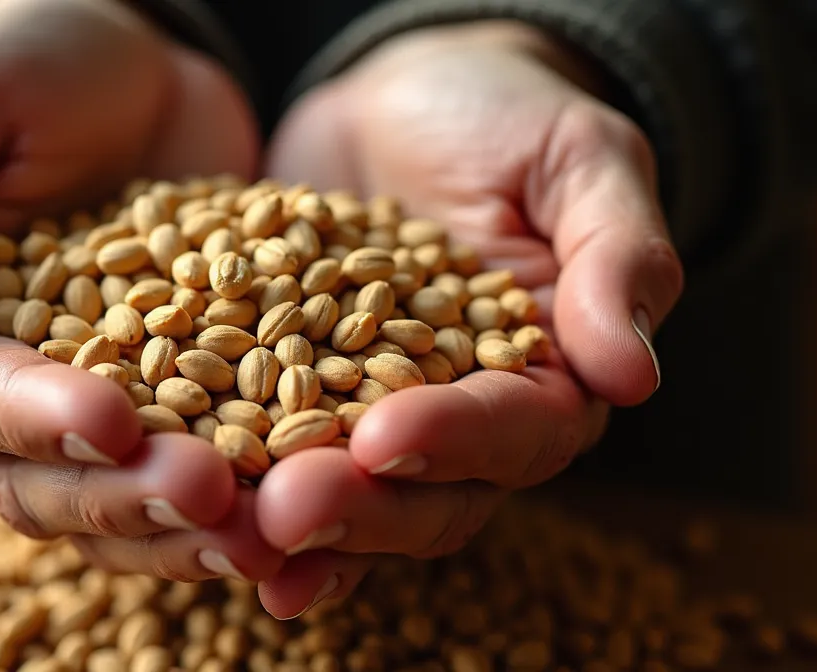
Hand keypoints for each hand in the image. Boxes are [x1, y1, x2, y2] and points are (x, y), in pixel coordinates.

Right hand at [0, 0, 280, 582]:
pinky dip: (257, 497)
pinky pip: (216, 469)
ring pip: (131, 505)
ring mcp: (109, 411)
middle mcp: (13, 398)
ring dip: (195, 528)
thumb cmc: (23, 64)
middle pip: (50, 484)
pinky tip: (314, 501)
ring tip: (271, 527)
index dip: (35, 421)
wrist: (133, 66)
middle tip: (210, 493)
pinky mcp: (193, 406)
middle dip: (128, 496)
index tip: (110, 421)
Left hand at [254, 21, 683, 617]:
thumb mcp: (578, 158)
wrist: (405, 99)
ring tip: (228, 532)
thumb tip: (630, 373)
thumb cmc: (506, 117)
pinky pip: (268, 452)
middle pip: (425, 496)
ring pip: (344, 495)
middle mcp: (462, 421)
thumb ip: (616, 257)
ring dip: (288, 523)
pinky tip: (186, 508)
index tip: (386, 439)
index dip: (454, 442)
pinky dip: (237, 488)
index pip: (514, 431)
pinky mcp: (292, 395)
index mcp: (546, 376)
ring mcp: (372, 415)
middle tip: (285, 510)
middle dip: (357, 508)